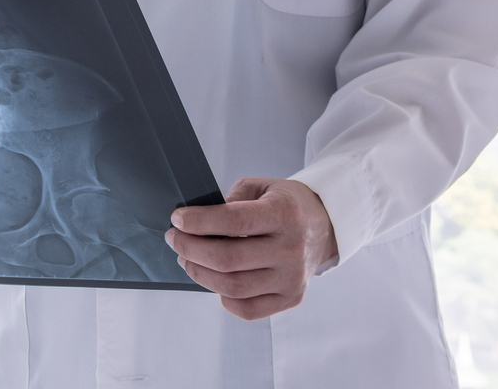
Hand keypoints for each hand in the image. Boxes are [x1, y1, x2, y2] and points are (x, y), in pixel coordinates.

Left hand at [165, 177, 337, 320]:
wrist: (322, 226)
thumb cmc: (285, 205)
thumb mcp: (260, 187)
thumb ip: (230, 199)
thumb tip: (196, 222)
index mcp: (284, 214)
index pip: (233, 221)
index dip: (198, 222)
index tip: (177, 219)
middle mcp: (291, 249)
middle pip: (228, 259)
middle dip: (190, 249)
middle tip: (175, 238)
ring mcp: (292, 278)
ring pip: (233, 287)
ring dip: (199, 273)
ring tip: (186, 259)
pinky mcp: (291, 298)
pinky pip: (247, 309)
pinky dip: (222, 296)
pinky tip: (213, 279)